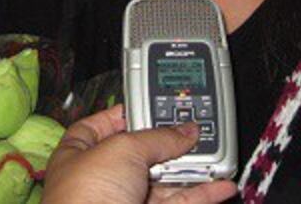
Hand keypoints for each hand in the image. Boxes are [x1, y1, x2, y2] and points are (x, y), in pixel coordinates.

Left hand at [42, 104, 237, 203]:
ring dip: (190, 169)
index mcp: (78, 154)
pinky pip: (178, 202)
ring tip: (215, 155)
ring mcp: (123, 202)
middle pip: (140, 153)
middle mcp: (99, 179)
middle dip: (168, 143)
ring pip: (163, 181)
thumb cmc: (86, 198)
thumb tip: (185, 131)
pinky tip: (222, 185)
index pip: (101, 126)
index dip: (125, 115)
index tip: (152, 107)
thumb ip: (158, 137)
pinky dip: (202, 195)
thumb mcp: (124, 149)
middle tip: (194, 131)